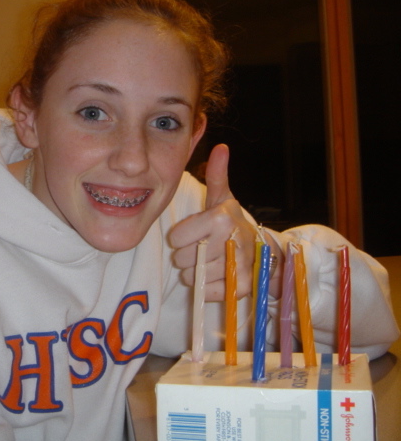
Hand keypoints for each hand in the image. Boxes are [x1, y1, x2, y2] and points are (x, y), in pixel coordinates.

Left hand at [169, 144, 258, 300]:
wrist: (264, 252)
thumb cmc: (233, 224)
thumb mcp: (223, 199)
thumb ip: (216, 176)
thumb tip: (221, 147)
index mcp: (220, 219)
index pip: (176, 238)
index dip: (182, 236)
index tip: (195, 232)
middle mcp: (230, 243)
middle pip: (182, 259)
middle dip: (188, 254)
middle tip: (203, 247)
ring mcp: (237, 268)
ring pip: (192, 276)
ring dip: (197, 271)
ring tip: (211, 259)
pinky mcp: (240, 289)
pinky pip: (206, 292)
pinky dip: (208, 286)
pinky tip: (219, 274)